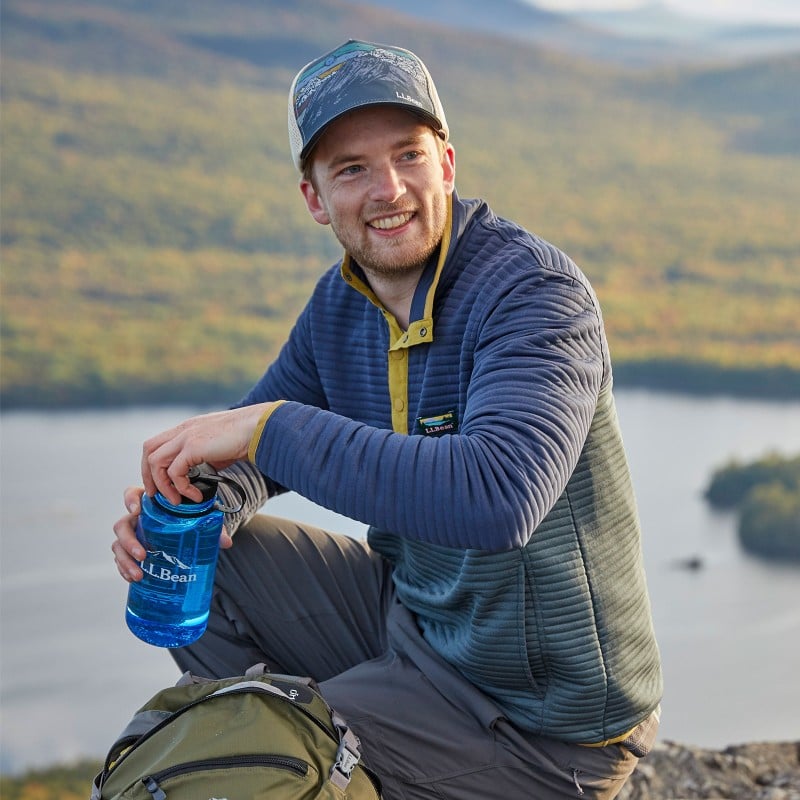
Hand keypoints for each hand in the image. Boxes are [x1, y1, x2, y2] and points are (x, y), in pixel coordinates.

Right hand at [112, 486, 232, 582]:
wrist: (186, 535)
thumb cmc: (189, 521)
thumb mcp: (200, 521)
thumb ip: (211, 528)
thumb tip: (225, 542)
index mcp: (150, 504)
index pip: (132, 494)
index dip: (130, 500)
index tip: (137, 510)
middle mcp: (137, 519)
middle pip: (122, 525)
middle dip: (129, 541)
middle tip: (143, 555)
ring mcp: (133, 535)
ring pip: (118, 545)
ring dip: (125, 561)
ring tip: (139, 575)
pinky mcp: (131, 552)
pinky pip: (121, 560)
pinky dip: (125, 569)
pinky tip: (135, 579)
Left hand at [141, 403, 271, 505]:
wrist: (260, 427)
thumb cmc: (248, 437)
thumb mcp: (221, 449)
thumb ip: (209, 458)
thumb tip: (206, 472)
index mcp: (189, 428)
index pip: (158, 444)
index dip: (153, 465)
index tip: (161, 484)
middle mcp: (184, 430)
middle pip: (148, 450)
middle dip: (148, 475)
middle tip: (157, 495)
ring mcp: (186, 436)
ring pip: (155, 461)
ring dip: (162, 484)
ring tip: (177, 500)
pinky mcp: (193, 446)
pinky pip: (175, 471)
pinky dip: (181, 488)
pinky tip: (196, 496)